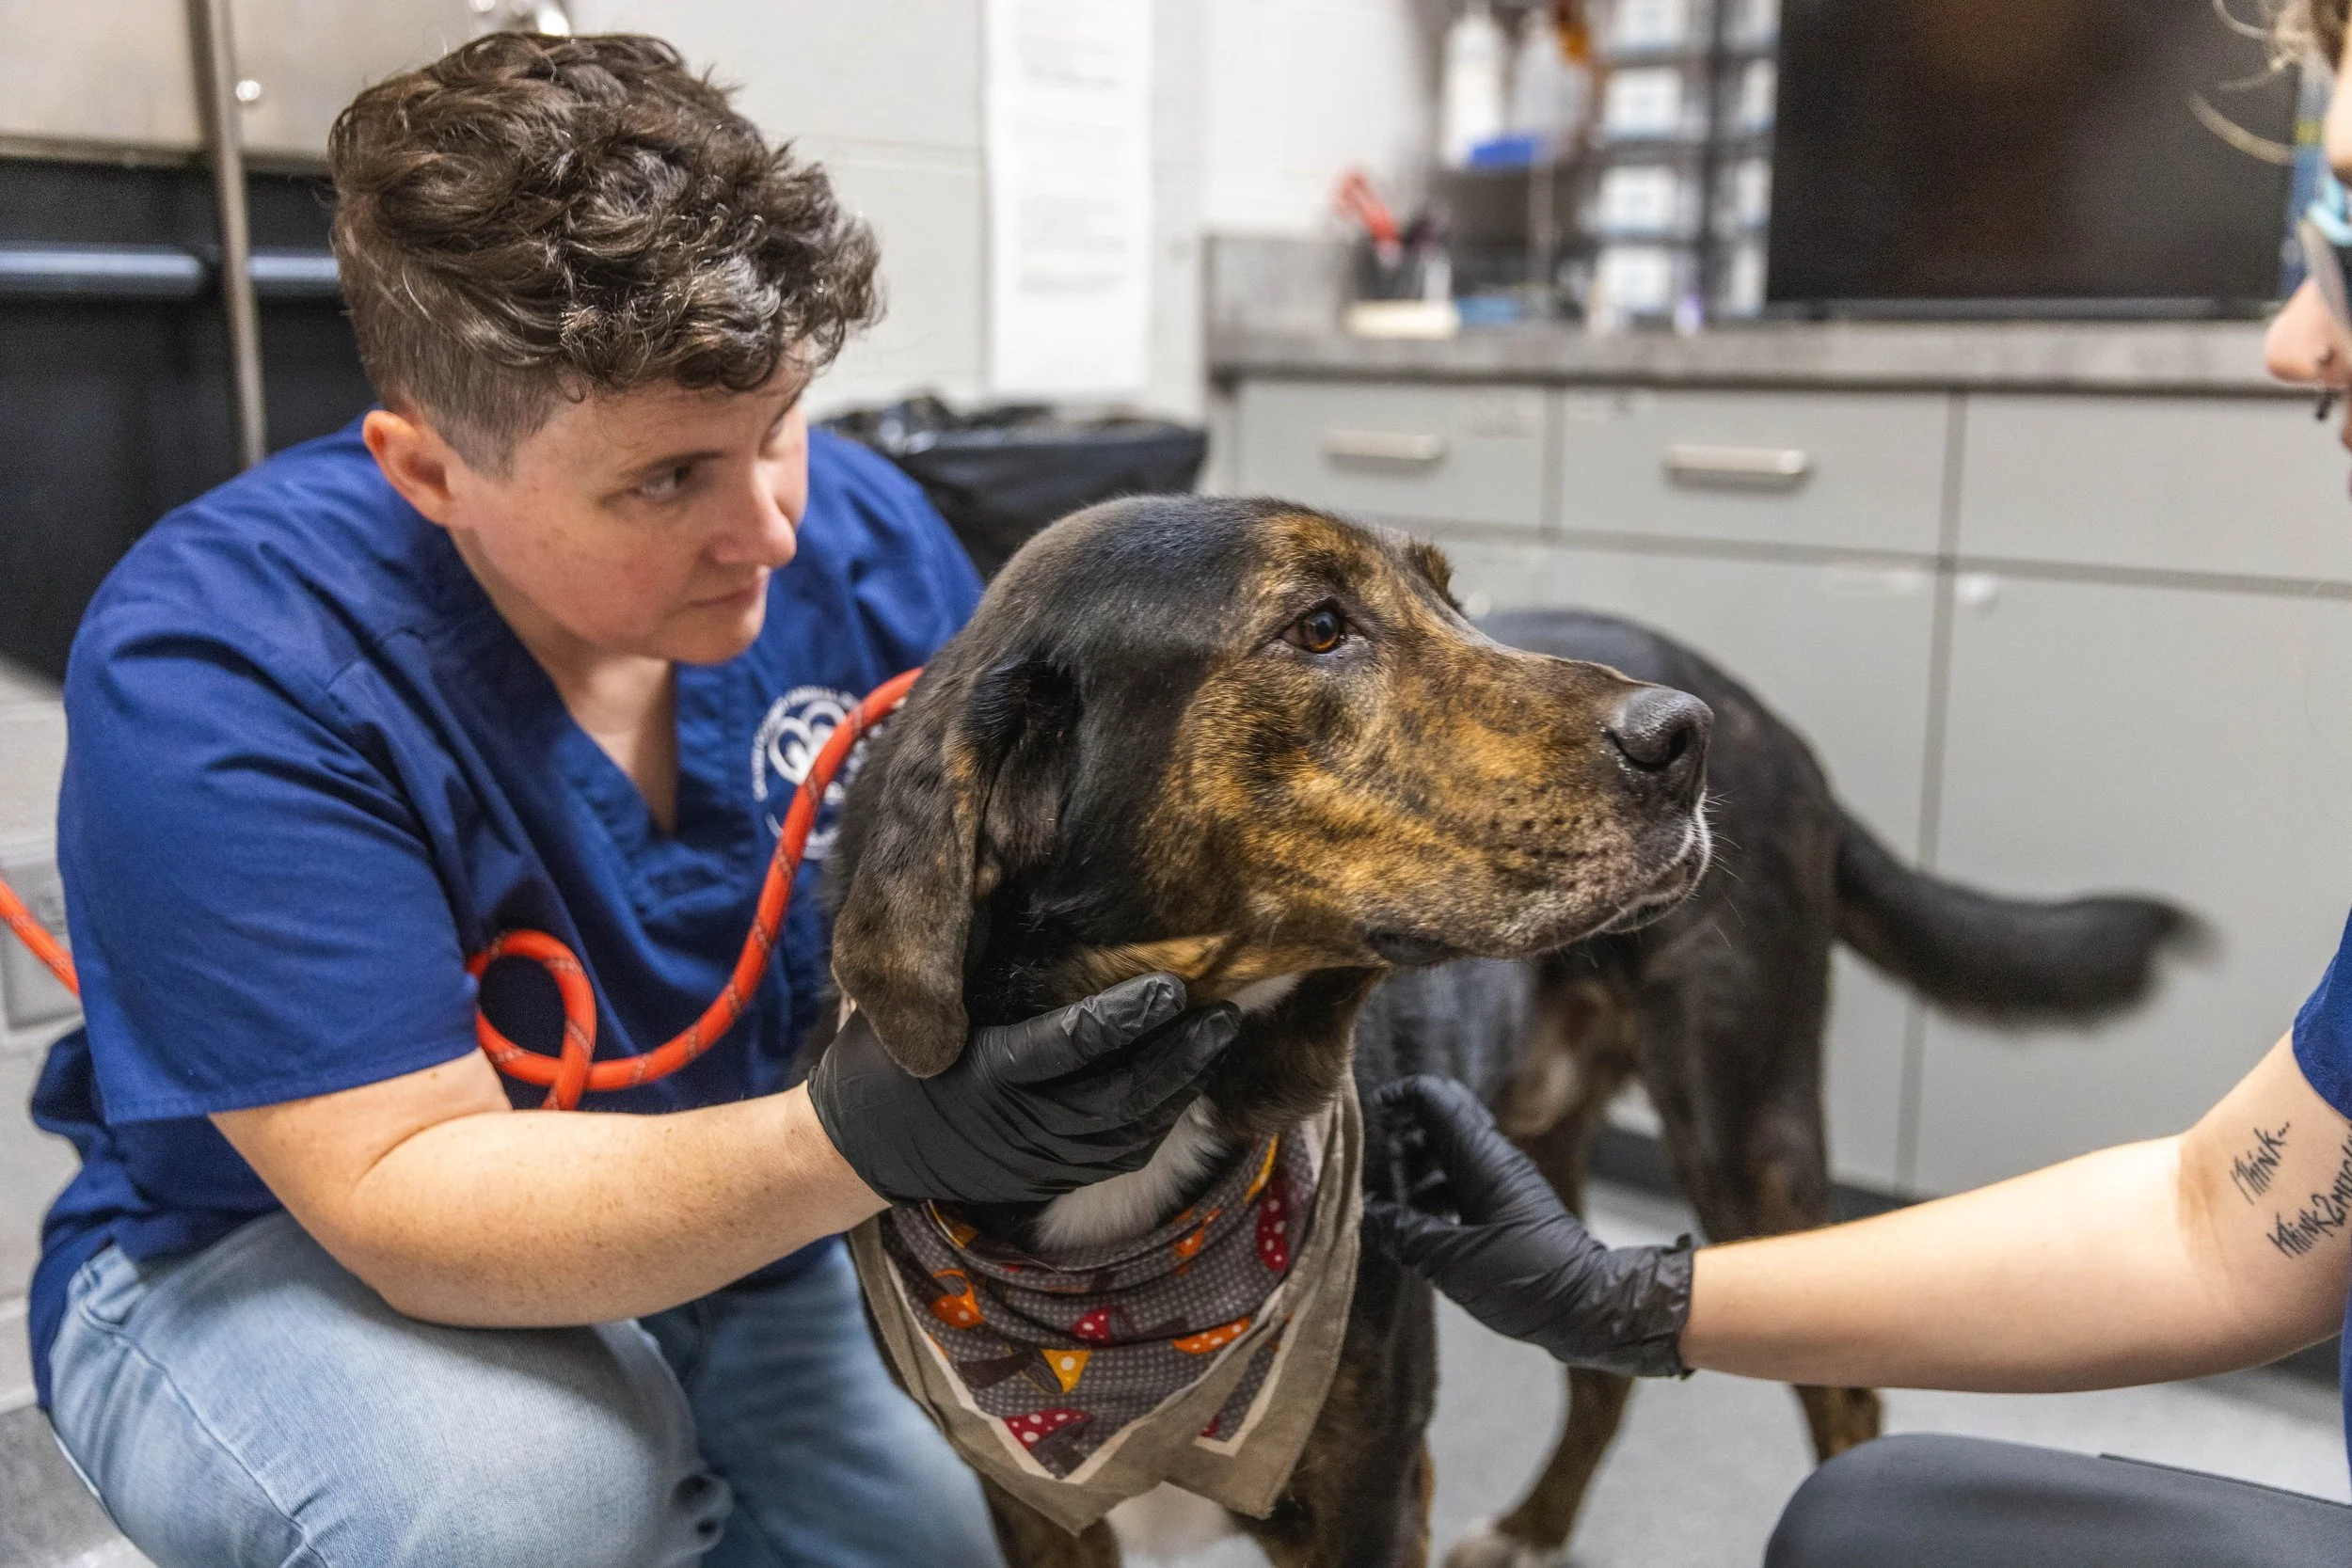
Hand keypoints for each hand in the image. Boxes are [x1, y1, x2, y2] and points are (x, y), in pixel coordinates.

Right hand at [809, 973, 1239, 1205]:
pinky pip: (1118, 1157)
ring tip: (1219, 1039)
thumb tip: (1007, 868)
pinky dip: (1157, 1122)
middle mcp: (1019, 1126)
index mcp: (984, 1072)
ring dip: (1181, 1089)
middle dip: (1179, 1057)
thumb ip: (965, 947)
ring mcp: (1037, 1161)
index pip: (1070, 1044)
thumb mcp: (912, 999)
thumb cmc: (886, 1055)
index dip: (1126, 1016)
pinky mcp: (1048, 1180)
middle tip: (1225, 1013)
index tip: (1171, 985)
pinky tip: (1186, 1084)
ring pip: (1128, 1132)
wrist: (859, 1147)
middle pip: (1120, 1096)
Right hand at [1363, 1075, 1692, 1376]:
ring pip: (1449, 1152)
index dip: (1397, 1098)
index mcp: (1481, 1158)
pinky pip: (1461, 1181)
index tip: (1367, 1121)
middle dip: (1401, 1134)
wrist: (1588, 1308)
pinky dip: (1433, 1192)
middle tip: (1374, 1165)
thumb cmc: (1525, 1280)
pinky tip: (1416, 1226)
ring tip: (1389, 1202)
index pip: (1434, 1096)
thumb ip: (1403, 1233)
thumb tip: (1364, 1214)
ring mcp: (1502, 1182)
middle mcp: (1493, 1159)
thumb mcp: (1451, 1262)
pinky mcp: (1506, 1207)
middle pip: (1440, 1119)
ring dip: (1415, 1167)